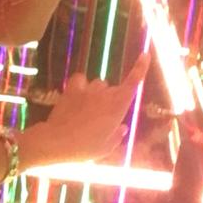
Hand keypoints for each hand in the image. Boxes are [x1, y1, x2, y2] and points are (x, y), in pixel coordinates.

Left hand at [26, 54, 148, 167]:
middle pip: (114, 89)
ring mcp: (88, 89)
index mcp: (117, 107)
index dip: (140, 68)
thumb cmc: (85, 148)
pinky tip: (77, 95)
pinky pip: (81, 79)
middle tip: (102, 119)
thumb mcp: (105, 148)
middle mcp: (105, 94)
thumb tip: (122, 127)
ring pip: (99, 84)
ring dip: (97, 93)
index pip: (132, 83)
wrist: (57, 142)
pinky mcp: (72, 88)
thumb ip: (117, 136)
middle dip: (112, 100)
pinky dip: (81, 85)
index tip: (145, 54)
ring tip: (87, 110)